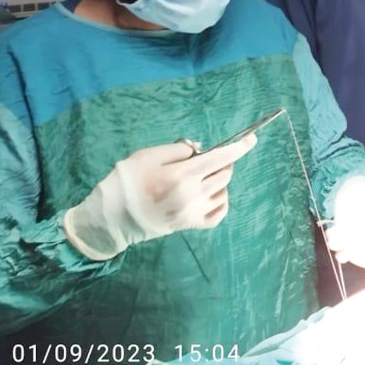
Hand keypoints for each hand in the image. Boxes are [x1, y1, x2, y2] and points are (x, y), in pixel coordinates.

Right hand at [63, 135, 256, 260]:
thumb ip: (178, 149)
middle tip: (203, 161)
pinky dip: (220, 201)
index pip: (220, 158)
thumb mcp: (148, 155)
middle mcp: (192, 195)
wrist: (111, 217)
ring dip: (218, 181)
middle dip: (221, 162)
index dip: (239, 147)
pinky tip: (210, 194)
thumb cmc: (127, 181)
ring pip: (223, 191)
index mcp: (182, 175)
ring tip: (200, 178)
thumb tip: (201, 150)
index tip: (252, 139)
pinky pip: (219, 213)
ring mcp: (193, 213)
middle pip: (224, 174)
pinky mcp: (190, 226)